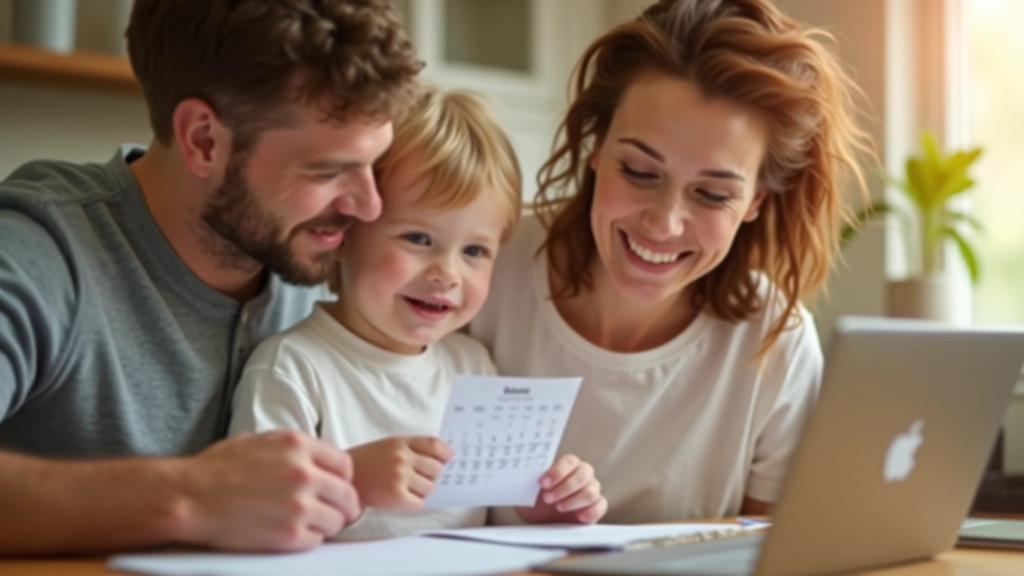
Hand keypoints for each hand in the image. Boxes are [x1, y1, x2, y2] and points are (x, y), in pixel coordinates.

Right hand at [172, 430, 360, 551]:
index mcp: (298, 446)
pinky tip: (295, 533)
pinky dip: (311, 539)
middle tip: (339, 512)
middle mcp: (303, 474)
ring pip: (337, 520)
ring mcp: (298, 506)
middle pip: (348, 495)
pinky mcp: (288, 536)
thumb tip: (320, 462)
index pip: (345, 465)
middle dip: (345, 505)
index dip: (343, 478)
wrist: (189, 497)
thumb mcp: (261, 441)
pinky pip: (317, 540)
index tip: (338, 487)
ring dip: (329, 523)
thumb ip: (295, 450)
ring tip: (313, 523)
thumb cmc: (217, 468)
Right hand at [348, 436, 452, 511]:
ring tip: (404, 488)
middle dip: (430, 475)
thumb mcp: (389, 445)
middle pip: (436, 469)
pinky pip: (419, 503)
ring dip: (421, 491)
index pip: (434, 445)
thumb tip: (445, 457)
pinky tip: (400, 498)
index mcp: (401, 442)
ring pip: (429, 487)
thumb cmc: (368, 462)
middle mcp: (401, 458)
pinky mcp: (395, 496)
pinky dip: (413, 503)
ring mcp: (399, 477)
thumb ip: (413, 448)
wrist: (342, 478)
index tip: (447, 458)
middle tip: (416, 478)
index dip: (445, 453)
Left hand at [515, 454, 606, 523]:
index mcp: (566, 465)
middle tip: (548, 498)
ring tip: (558, 508)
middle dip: (565, 487)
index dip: (557, 471)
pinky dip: (592, 511)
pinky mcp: (595, 508)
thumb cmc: (533, 500)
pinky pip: (601, 506)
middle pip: (583, 474)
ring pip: (591, 491)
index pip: (569, 461)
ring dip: (574, 500)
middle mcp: (582, 475)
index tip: (543, 483)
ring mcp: (591, 491)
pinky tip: (579, 517)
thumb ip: (527, 479)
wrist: (538, 520)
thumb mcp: (525, 489)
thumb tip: (522, 471)